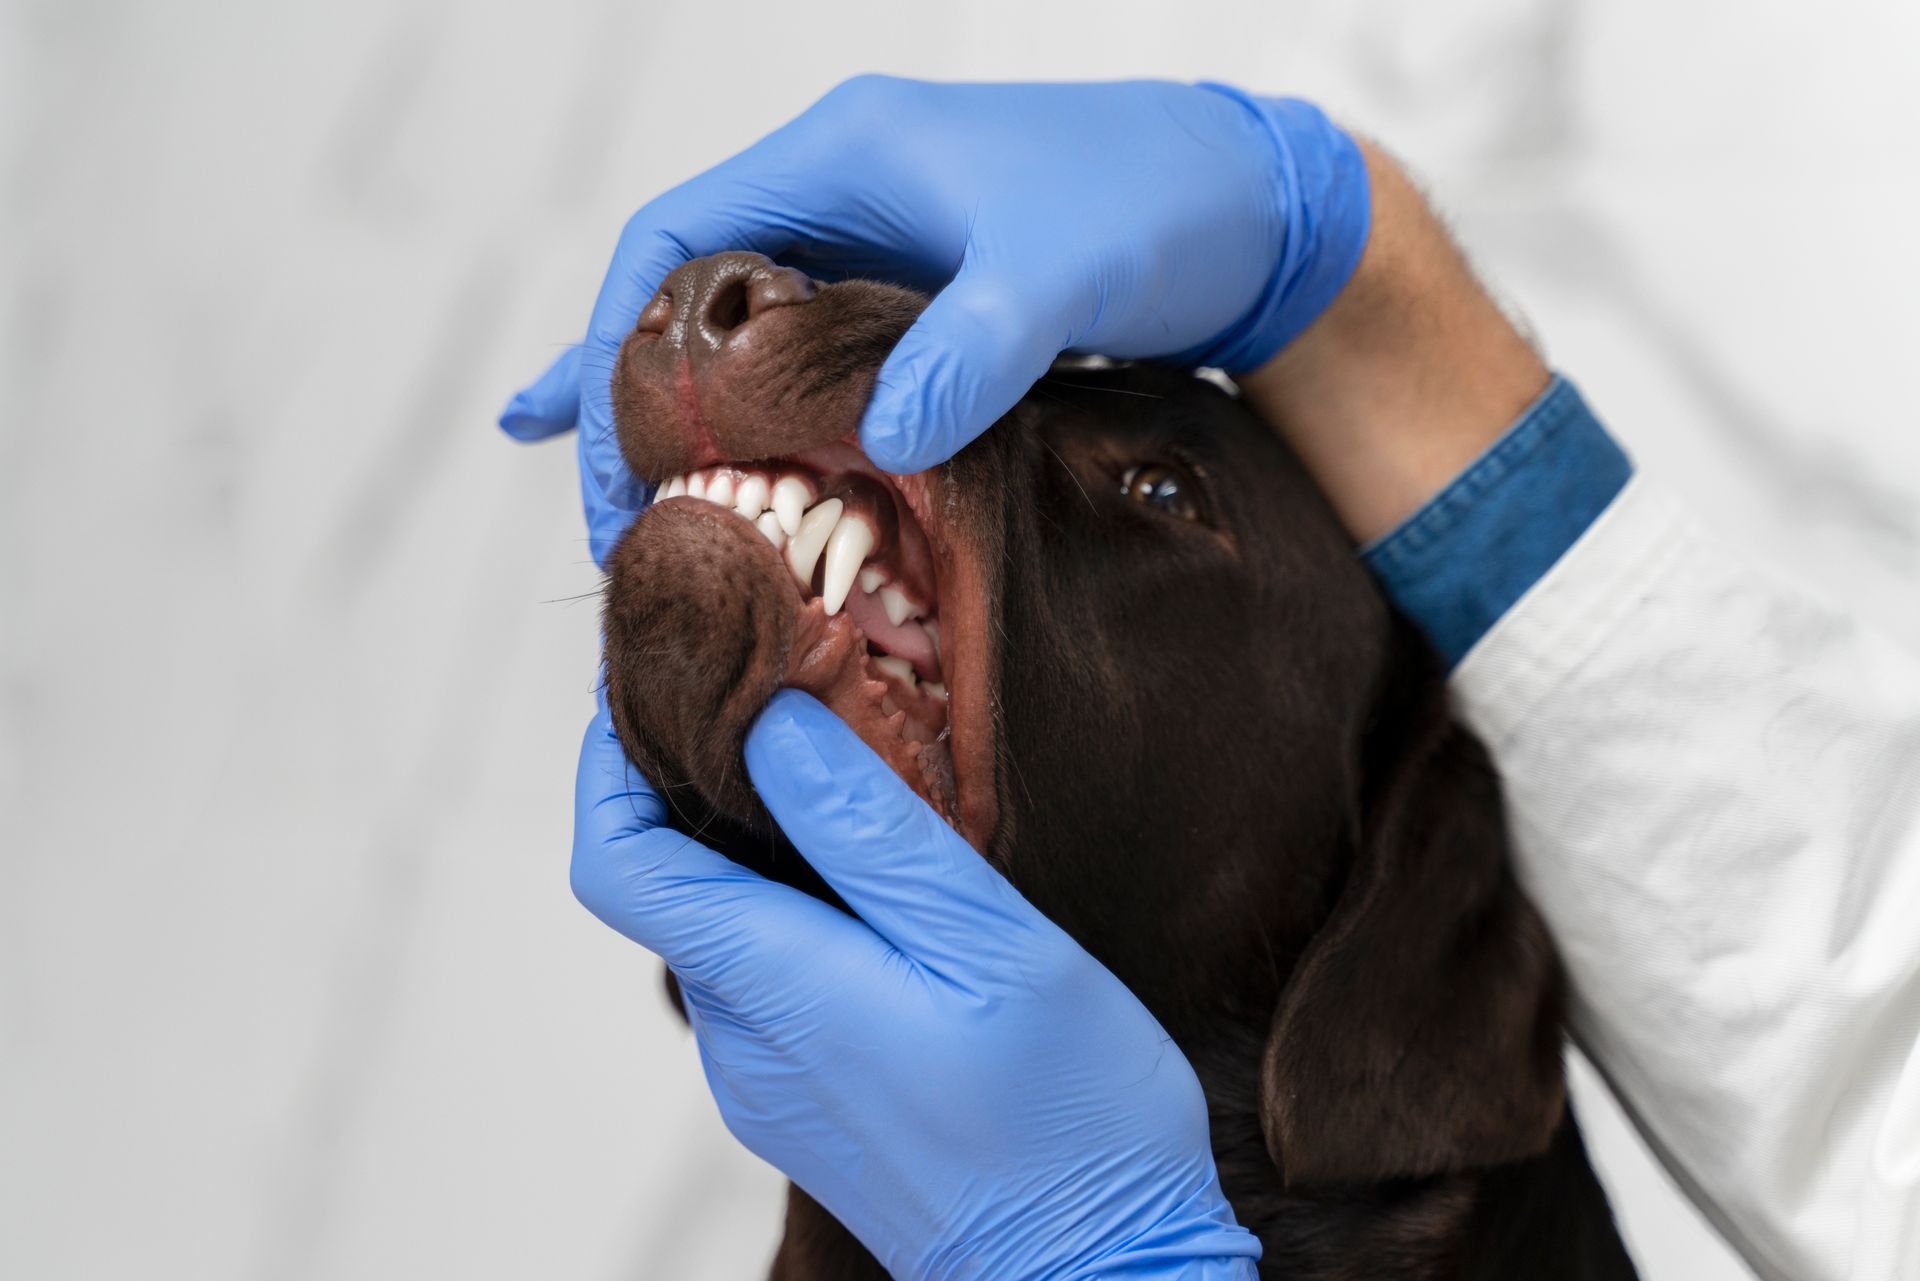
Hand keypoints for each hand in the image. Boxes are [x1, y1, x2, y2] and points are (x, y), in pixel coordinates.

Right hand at [500, 77, 1369, 565]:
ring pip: (745, 341)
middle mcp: (844, 195)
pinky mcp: (922, 307)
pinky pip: (814, 369)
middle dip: (631, 401)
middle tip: (608, 517)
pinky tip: (743, 478)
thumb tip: (880, 446)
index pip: (673, 242)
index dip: (614, 347)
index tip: (607, 462)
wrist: (1252, 210)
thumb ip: (971, 352)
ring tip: (622, 506)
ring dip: (687, 420)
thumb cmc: (1159, 205)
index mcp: (844, 155)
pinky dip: (768, 425)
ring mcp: (880, 252)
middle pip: (689, 296)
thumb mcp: (1061, 274)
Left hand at [571, 689, 1260, 1279]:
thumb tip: (769, 722)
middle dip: (698, 788)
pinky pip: (764, 982)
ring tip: (848, 787)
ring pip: (720, 931)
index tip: (660, 686)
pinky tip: (878, 896)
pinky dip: (790, 915)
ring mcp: (764, 1081)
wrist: (1099, 1273)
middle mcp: (740, 1040)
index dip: (609, 763)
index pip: (617, 861)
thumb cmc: (1067, 1117)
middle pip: (664, 887)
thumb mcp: (988, 942)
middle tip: (781, 701)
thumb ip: (869, 831)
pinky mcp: (801, 1103)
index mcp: (773, 987)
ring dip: (755, 853)